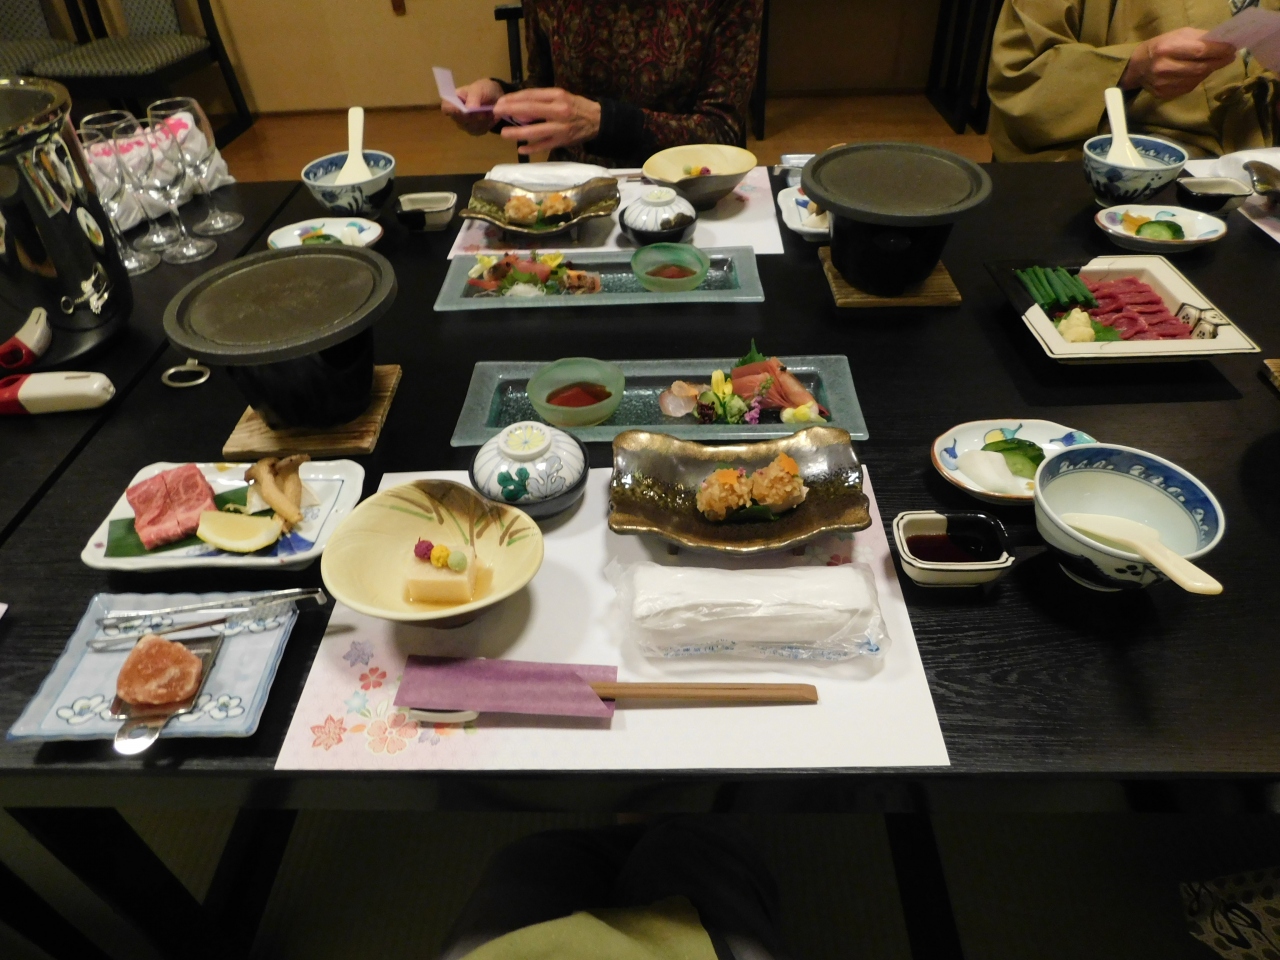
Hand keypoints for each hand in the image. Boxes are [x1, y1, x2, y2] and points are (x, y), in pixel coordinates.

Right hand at [442, 78, 502, 135]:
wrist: (495, 97)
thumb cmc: (482, 89)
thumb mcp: (478, 89)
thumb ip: (473, 98)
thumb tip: (468, 110)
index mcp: (452, 100)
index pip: (446, 108)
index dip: (453, 110)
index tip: (464, 109)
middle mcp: (455, 114)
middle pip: (460, 120)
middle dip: (473, 115)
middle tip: (483, 109)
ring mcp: (464, 124)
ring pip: (471, 127)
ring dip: (482, 119)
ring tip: (488, 110)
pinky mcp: (474, 131)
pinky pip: (480, 130)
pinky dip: (487, 123)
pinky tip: (490, 116)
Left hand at [493, 87, 601, 154]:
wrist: (597, 120)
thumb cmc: (576, 106)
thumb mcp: (561, 96)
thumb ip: (542, 101)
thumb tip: (519, 108)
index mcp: (557, 96)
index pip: (531, 96)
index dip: (514, 98)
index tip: (500, 101)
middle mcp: (558, 111)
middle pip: (531, 110)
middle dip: (511, 110)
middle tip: (496, 112)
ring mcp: (560, 128)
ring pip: (535, 131)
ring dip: (518, 133)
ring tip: (504, 134)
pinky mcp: (562, 141)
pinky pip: (544, 146)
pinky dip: (532, 148)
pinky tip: (521, 149)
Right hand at [1120, 28, 1236, 100]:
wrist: (1137, 66)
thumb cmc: (1161, 46)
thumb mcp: (1178, 35)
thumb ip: (1199, 39)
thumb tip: (1222, 44)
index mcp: (1167, 48)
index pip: (1199, 51)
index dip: (1218, 51)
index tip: (1232, 49)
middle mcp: (1164, 67)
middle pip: (1200, 68)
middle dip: (1218, 62)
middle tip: (1229, 57)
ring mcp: (1163, 83)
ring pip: (1196, 79)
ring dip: (1208, 71)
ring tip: (1213, 63)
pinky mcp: (1163, 94)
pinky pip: (1188, 87)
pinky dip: (1197, 79)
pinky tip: (1198, 72)